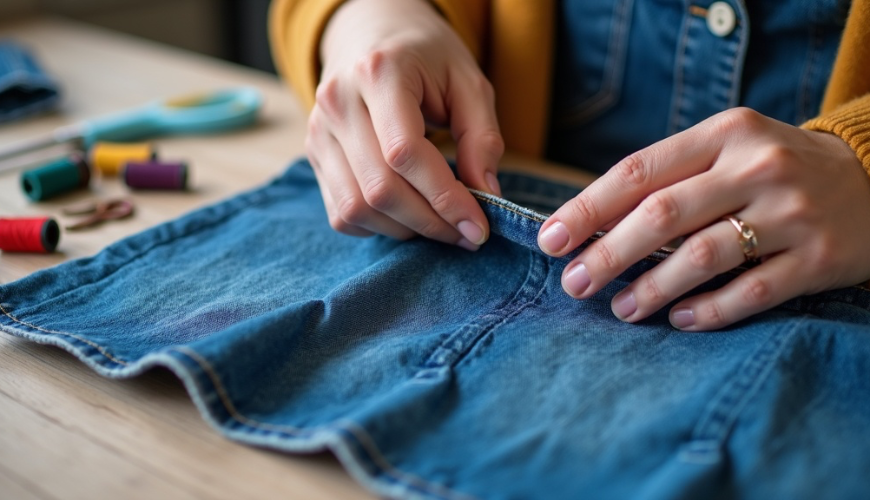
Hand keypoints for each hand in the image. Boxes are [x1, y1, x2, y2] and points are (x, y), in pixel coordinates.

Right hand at [307, 0, 503, 249]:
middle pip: (380, 189)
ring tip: (440, 224)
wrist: (371, 33)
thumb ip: (481, 137)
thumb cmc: (426, 57)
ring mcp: (318, 131)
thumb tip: (486, 195)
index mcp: (379, 73)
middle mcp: (338, 102)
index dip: (444, 198)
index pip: (405, 153)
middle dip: (430, 222)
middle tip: (465, 233)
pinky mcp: (314, 155)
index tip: (477, 227)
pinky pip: (341, 213)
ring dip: (406, 230)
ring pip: (357, 208)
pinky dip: (378, 226)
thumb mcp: (468, 82)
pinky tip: (407, 215)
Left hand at [537, 108, 869, 329]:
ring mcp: (791, 213)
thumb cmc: (775, 169)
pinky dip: (708, 311)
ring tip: (620, 308)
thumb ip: (670, 178)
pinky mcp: (819, 258)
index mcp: (724, 134)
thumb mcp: (728, 150)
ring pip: (702, 257)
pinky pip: (751, 292)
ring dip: (652, 289)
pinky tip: (679, 321)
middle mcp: (756, 168)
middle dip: (608, 254)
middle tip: (574, 282)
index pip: (638, 171)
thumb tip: (592, 225)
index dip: (587, 208)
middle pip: (662, 215)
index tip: (550, 239)